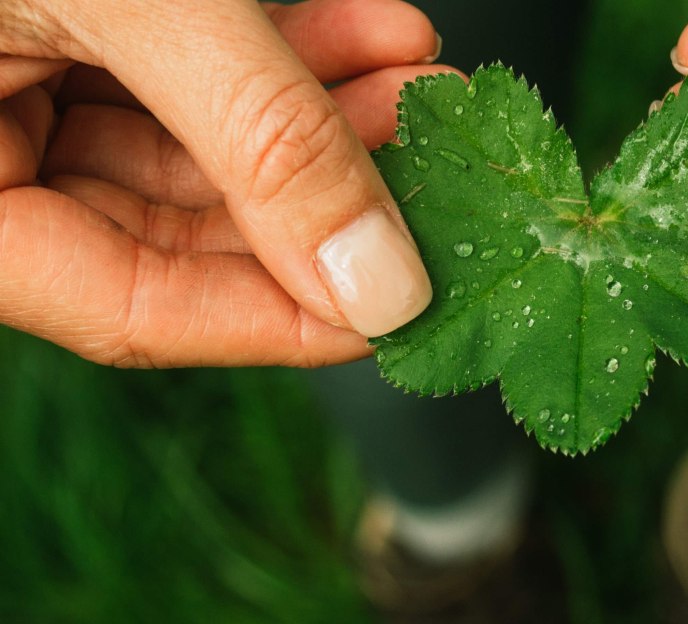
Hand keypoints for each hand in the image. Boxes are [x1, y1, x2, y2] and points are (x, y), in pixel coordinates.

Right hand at [0, 0, 448, 366]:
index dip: (279, 319)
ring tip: (424, 85)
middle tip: (435, 169)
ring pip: (199, 150)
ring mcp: (19, 85)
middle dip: (326, 195)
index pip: (128, 308)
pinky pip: (186, 74)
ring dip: (325, 119)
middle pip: (180, 231)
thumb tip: (382, 287)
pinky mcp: (69, 29)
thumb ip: (259, 139)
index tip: (402, 307)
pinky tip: (375, 35)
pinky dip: (285, 55)